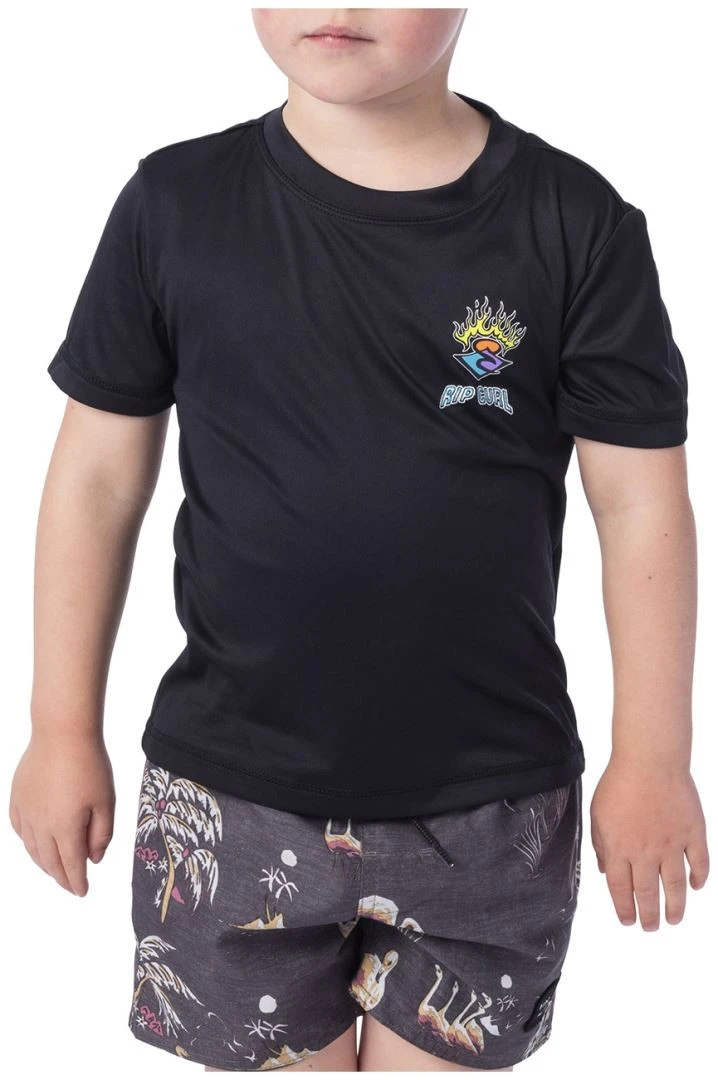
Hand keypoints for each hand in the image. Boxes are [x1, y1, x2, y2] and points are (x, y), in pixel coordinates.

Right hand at [8, 732, 114, 895]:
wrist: (62, 733)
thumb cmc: (89, 764)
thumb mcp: (106, 801)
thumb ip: (101, 834)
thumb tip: (94, 859)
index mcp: (65, 828)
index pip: (71, 866)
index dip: (77, 882)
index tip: (82, 892)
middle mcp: (41, 825)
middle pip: (50, 862)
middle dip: (62, 877)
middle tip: (71, 885)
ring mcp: (26, 812)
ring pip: (33, 849)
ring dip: (45, 863)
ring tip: (56, 870)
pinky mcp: (17, 798)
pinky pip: (20, 830)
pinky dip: (29, 843)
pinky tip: (36, 844)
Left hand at [590, 757, 708, 928]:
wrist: (649, 759)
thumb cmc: (619, 782)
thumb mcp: (598, 813)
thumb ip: (600, 844)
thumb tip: (604, 870)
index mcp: (619, 848)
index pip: (621, 889)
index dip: (624, 909)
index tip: (628, 921)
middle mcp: (646, 852)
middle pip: (647, 893)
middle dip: (649, 916)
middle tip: (651, 928)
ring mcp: (672, 844)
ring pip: (675, 886)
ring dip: (675, 907)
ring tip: (674, 919)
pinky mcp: (693, 833)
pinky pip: (700, 863)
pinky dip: (699, 878)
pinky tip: (696, 887)